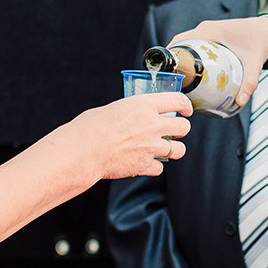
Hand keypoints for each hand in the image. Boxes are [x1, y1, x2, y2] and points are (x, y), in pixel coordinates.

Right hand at [64, 92, 191, 179]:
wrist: (82, 152)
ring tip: (164, 149)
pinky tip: (145, 162)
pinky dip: (154, 166)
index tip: (186, 109)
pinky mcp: (145, 165)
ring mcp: (151, 147)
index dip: (186, 105)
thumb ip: (132, 112)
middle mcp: (152, 125)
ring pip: (178, 150)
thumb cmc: (89, 128)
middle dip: (181, 129)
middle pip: (183, 127)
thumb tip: (137, 116)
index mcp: (144, 105)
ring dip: (173, 149)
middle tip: (174, 131)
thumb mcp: (114, 108)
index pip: (178, 100)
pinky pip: (160, 168)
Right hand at [174, 16, 267, 105]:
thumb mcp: (255, 63)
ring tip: (179, 78)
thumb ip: (249, 82)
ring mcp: (208, 30)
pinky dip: (191, 55)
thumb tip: (240, 102)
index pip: (181, 40)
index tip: (165, 70)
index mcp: (210, 31)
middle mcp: (206, 28)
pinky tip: (193, 72)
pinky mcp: (213, 35)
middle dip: (173, 59)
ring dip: (181, 57)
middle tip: (171, 79)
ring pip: (187, 43)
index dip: (169, 53)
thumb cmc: (261, 41)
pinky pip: (195, 43)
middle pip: (180, 43)